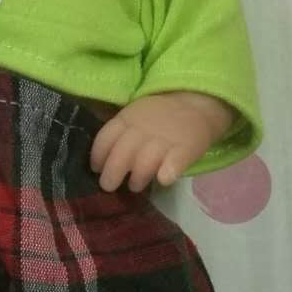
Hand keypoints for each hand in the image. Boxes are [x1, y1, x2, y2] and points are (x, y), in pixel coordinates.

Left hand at [90, 91, 233, 192]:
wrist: (196, 104)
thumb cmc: (158, 117)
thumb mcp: (135, 116)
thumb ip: (120, 133)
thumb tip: (100, 160)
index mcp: (127, 119)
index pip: (106, 138)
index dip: (98, 156)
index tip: (96, 169)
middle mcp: (143, 129)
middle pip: (121, 153)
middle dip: (112, 174)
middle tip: (109, 186)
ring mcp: (165, 139)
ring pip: (145, 162)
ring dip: (137, 178)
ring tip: (135, 186)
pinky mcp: (186, 148)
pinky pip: (175, 162)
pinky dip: (167, 172)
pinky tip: (163, 179)